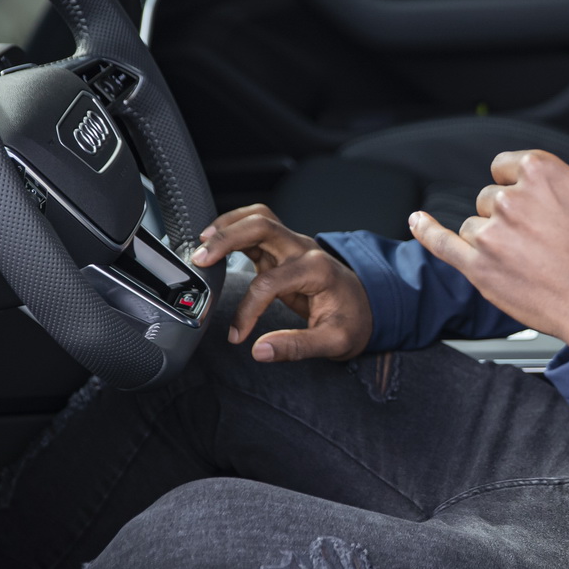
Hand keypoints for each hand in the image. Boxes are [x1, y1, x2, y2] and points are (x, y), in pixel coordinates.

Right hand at [190, 205, 371, 361]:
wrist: (368, 307)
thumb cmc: (353, 322)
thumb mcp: (334, 342)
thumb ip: (296, 347)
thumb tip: (260, 351)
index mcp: (317, 270)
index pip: (269, 282)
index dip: (247, 310)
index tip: (237, 335)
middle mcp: (304, 250)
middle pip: (262, 226)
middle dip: (227, 239)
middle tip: (200, 260)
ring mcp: (294, 245)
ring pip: (258, 218)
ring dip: (228, 226)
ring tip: (201, 243)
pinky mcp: (283, 250)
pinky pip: (257, 228)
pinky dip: (234, 229)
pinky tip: (215, 242)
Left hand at [410, 96, 568, 353]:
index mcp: (539, 171)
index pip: (507, 168)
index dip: (523, 188)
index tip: (544, 208)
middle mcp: (509, 198)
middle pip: (490, 196)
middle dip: (509, 214)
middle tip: (542, 238)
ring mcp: (490, 234)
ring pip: (475, 223)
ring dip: (492, 237)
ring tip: (528, 257)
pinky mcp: (477, 267)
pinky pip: (440, 243)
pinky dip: (426, 231)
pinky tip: (417, 221)